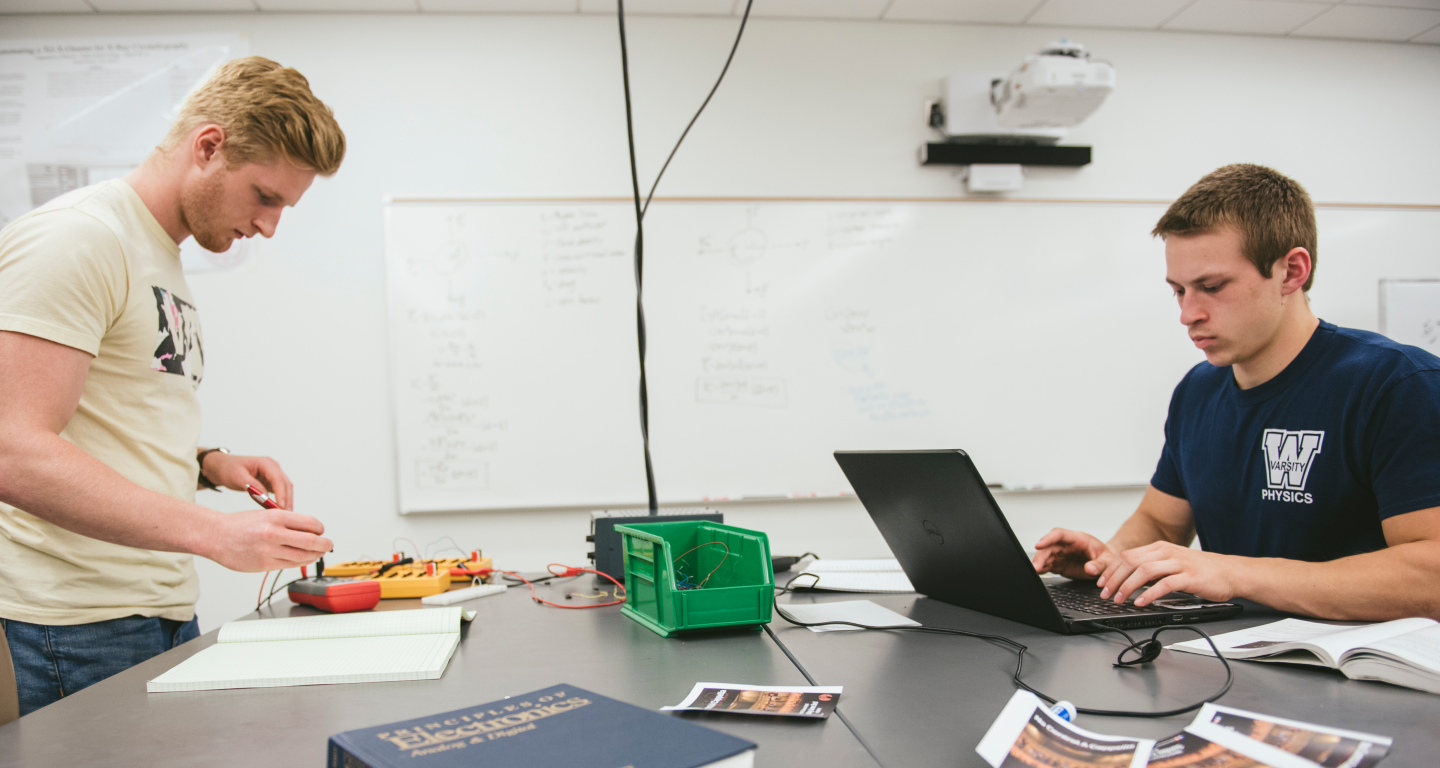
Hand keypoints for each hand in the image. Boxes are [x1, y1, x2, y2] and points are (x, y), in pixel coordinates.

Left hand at [202, 452, 293, 509]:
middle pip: (286, 484)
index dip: (281, 493)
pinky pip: (281, 491)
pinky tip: (279, 510)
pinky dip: (282, 500)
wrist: (222, 467)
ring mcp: (274, 474)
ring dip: (287, 501)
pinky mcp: (271, 481)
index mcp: (265, 463)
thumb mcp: (237, 477)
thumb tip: (266, 497)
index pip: (277, 479)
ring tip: (285, 515)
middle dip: (287, 499)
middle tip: (286, 515)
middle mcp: (273, 467)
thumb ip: (252, 486)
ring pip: (286, 488)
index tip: (280, 506)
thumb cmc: (228, 469)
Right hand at [202, 508, 332, 572]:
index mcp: (276, 516)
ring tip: (319, 553)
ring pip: (302, 556)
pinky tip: (304, 559)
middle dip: (325, 544)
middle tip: (329, 544)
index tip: (321, 531)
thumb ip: (287, 522)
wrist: (215, 536)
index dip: (320, 529)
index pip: (310, 523)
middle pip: (311, 541)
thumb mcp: (266, 514)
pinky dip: (300, 562)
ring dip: (315, 555)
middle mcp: (274, 533)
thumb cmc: (240, 524)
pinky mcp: (264, 564)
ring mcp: (269, 551)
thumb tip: (310, 530)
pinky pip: (289, 565)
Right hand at [1032, 528, 1119, 580]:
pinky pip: (1048, 565)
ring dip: (1039, 562)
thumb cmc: (1109, 557)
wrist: (1109, 564)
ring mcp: (1062, 555)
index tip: (1039, 545)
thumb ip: (1100, 564)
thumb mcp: (1109, 560)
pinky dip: (1042, 568)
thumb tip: (1090, 568)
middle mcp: (1067, 545)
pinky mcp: (1060, 564)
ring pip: (1046, 556)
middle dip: (1041, 555)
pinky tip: (1038, 572)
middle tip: (1036, 566)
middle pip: (1049, 546)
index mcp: (1078, 539)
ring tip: (1035, 571)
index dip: (1048, 539)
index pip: (1059, 534)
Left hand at [1098, 541, 1240, 605]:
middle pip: (1131, 562)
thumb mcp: (1172, 562)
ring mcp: (1178, 563)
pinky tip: (1141, 602)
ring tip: (1119, 599)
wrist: (1230, 572)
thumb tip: (1128, 578)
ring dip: (1128, 587)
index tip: (1101, 583)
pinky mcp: (1189, 577)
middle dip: (1114, 579)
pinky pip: (1165, 585)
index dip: (1111, 570)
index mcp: (1159, 548)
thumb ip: (1152, 567)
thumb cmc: (1200, 570)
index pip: (1127, 556)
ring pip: (1145, 571)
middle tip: (1105, 593)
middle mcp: (1167, 552)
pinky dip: (1150, 594)